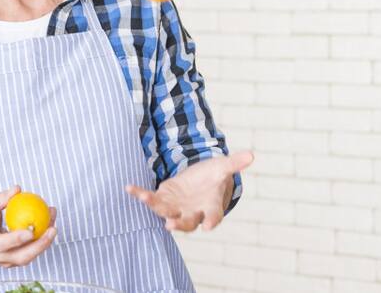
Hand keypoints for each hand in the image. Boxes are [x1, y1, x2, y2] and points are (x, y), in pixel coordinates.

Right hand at [0, 186, 57, 267]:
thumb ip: (0, 199)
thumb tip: (17, 189)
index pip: (1, 244)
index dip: (16, 239)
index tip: (30, 230)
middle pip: (20, 257)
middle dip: (40, 245)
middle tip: (52, 229)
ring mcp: (6, 262)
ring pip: (29, 256)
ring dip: (45, 241)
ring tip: (53, 221)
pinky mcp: (14, 261)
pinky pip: (31, 253)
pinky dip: (42, 241)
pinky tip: (49, 224)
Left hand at [125, 150, 253, 231]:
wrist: (199, 181)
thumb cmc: (213, 177)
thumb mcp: (223, 168)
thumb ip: (234, 163)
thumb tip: (251, 154)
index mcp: (210, 207)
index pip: (213, 216)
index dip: (211, 221)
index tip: (208, 226)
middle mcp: (192, 212)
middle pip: (186, 222)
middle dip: (178, 224)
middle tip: (170, 226)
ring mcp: (176, 208)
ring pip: (165, 212)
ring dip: (155, 207)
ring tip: (145, 200)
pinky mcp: (163, 199)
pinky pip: (150, 200)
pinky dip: (140, 194)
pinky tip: (129, 188)